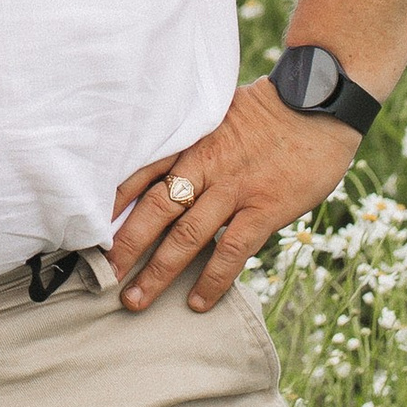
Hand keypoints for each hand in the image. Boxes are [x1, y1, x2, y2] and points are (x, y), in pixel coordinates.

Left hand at [109, 78, 357, 313]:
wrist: (320, 103)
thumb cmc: (270, 110)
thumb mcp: (220, 115)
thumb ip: (193, 142)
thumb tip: (166, 169)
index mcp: (191, 141)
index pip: (141, 172)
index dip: (112, 202)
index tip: (86, 228)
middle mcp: (205, 165)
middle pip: (154, 208)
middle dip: (124, 244)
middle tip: (101, 275)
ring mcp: (235, 188)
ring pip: (186, 235)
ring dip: (158, 271)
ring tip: (134, 300)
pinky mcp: (265, 208)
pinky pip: (232, 251)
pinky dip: (212, 280)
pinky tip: (197, 303)